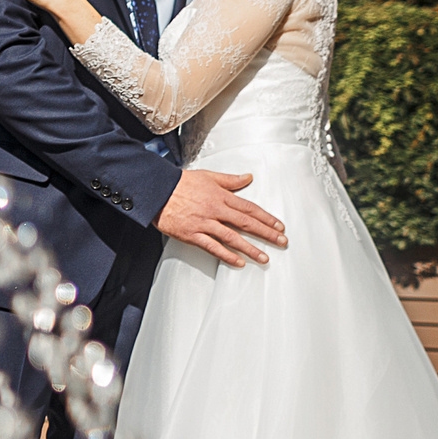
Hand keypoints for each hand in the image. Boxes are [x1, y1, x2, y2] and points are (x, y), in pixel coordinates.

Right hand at [156, 167, 286, 266]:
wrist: (156, 190)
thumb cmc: (180, 182)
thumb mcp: (207, 176)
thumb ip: (230, 179)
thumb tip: (248, 177)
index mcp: (221, 196)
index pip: (249, 208)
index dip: (266, 218)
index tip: (279, 226)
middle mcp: (215, 210)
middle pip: (246, 223)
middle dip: (266, 233)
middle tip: (281, 241)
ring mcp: (204, 223)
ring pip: (232, 237)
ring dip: (250, 249)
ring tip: (264, 258)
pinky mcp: (192, 234)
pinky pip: (212, 247)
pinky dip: (226, 255)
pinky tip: (238, 262)